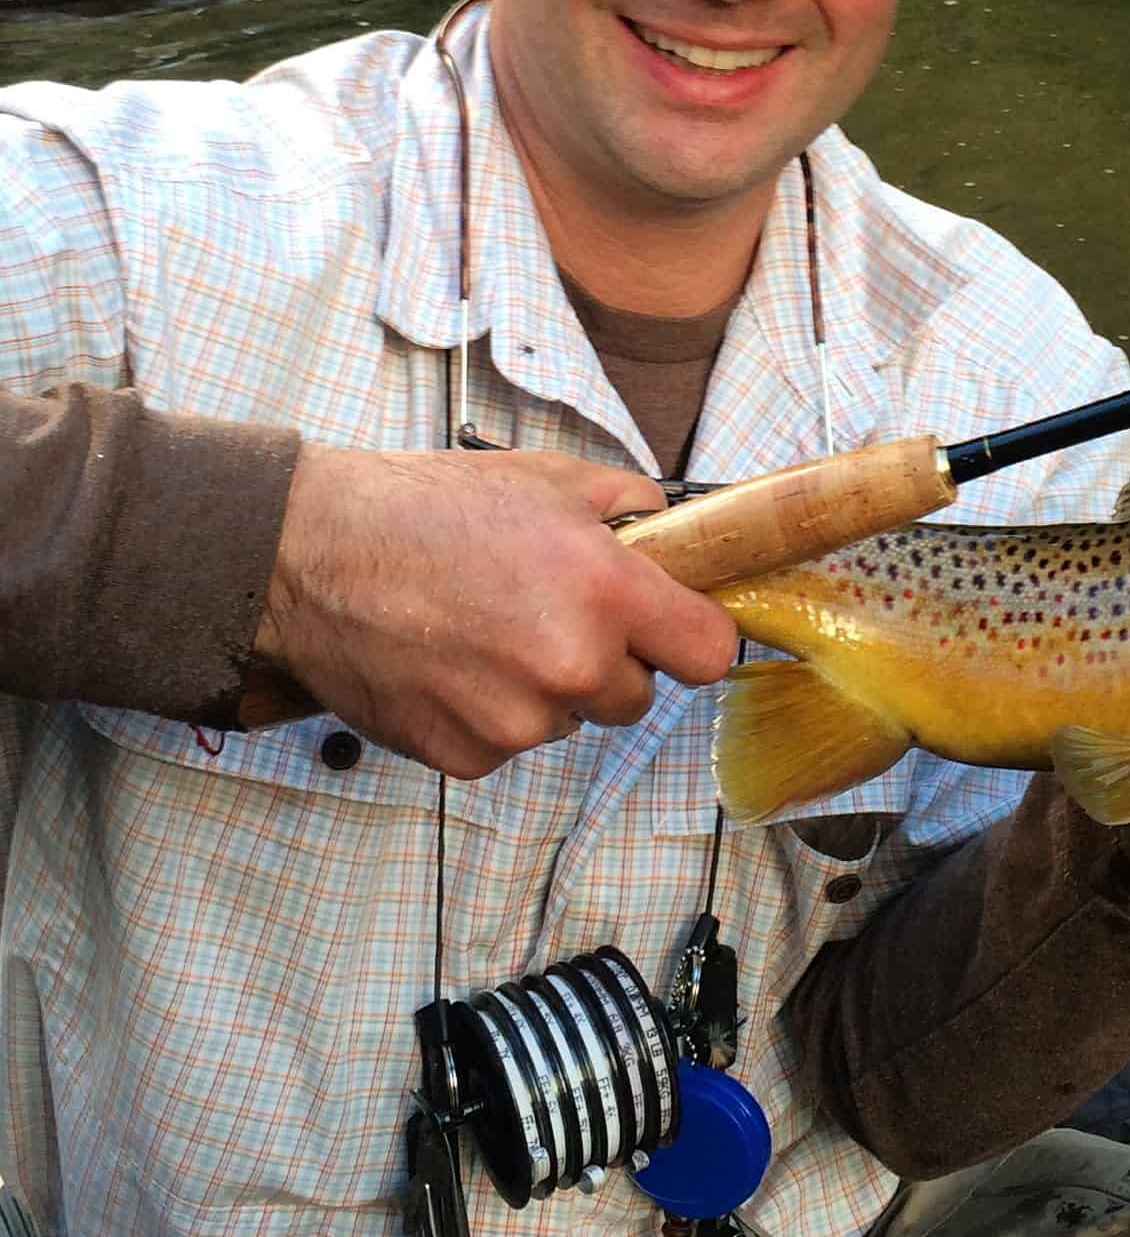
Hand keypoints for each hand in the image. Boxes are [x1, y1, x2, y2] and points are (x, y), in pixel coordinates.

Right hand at [253, 445, 737, 776]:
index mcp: (606, 593)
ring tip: (487, 629)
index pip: (710, 654)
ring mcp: (516, 721)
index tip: (673, 626)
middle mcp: (571, 666)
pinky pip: (510, 743)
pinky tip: (452, 662)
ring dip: (547, 687)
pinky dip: (491, 712)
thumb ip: (632, 510)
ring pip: (570, 718)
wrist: (312, 556)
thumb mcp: (552, 479)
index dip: (693, 636)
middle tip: (553, 612)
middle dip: (611, 659)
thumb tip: (675, 542)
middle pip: (638, 695)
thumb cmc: (428, 510)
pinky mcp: (465, 757)